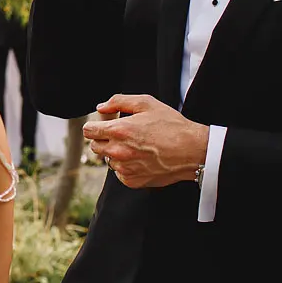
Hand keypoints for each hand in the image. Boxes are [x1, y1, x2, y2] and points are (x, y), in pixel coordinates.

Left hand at [84, 94, 208, 188]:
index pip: (88, 131)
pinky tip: (141, 159)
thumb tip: (101, 108)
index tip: (104, 126)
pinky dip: (126, 167)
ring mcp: (125, 168)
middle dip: (104, 139)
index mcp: (119, 131)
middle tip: (123, 135)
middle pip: (95, 147)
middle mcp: (118, 151)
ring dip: (116, 154)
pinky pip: (119, 174)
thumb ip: (118, 101)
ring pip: (108, 160)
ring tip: (136, 147)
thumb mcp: (146, 103)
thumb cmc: (172, 125)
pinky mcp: (132, 181)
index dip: (95, 126)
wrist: (193, 150)